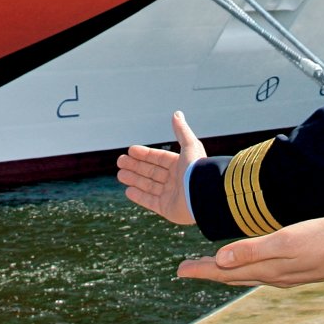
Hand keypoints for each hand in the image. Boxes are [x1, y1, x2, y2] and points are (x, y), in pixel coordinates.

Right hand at [116, 111, 204, 225]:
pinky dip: (139, 196)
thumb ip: (182, 131)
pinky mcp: (167, 209)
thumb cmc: (198, 169)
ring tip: (119, 174)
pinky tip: (128, 190)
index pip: (159, 158)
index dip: (145, 154)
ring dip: (134, 179)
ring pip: (148, 186)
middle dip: (135, 166)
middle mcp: (176, 181)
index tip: (131, 150)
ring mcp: (171, 196)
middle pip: (151, 172)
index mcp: (181, 166)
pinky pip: (150, 202)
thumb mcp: (190, 145)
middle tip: (120, 161)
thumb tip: (177, 113)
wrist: (204, 194)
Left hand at [176, 216, 323, 286]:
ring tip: (209, 266)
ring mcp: (284, 275)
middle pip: (231, 276)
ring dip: (224, 271)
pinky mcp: (295, 270)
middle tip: (185, 269)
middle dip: (207, 271)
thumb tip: (220, 259)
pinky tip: (247, 263)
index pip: (225, 271)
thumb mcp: (285, 240)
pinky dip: (244, 269)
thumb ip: (252, 250)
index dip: (201, 270)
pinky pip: (260, 273)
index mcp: (267, 268)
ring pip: (245, 276)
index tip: (179, 270)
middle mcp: (272, 276)